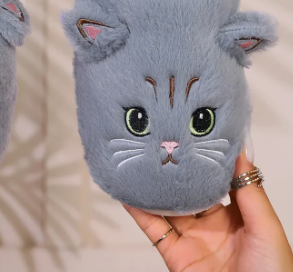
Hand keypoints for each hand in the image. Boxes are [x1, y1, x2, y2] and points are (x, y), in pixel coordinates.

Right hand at [125, 151, 292, 271]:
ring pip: (167, 207)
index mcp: (237, 217)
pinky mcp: (174, 256)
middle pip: (188, 192)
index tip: (190, 138)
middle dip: (174, 172)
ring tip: (139, 162)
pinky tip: (128, 193)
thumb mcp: (266, 230)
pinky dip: (138, 212)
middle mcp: (212, 225)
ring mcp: (191, 240)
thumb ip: (250, 192)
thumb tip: (240, 152)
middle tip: (159, 145)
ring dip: (152, 188)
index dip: (203, 162)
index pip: (216, 182)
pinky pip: (154, 229)